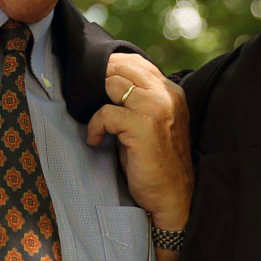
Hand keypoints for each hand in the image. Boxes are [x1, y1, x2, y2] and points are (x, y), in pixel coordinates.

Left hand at [86, 53, 192, 253]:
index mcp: (172, 91)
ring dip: (97, 103)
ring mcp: (155, 108)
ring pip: (112, 84)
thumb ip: (139, 99)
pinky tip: (96, 140)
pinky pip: (105, 113)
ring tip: (98, 125)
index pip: (137, 63)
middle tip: (88, 99)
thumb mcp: (152, 122)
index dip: (113, 68)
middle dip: (100, 81)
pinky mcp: (142, 126)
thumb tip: (106, 81)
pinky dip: (95, 127)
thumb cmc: (157, 161)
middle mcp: (166, 95)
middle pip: (122, 68)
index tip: (96, 83)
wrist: (172, 197)